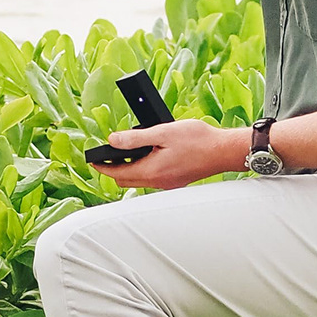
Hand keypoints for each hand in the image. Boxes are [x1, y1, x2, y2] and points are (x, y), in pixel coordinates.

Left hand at [96, 118, 248, 190]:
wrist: (223, 150)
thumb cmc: (197, 140)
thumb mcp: (163, 133)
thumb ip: (135, 138)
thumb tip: (113, 140)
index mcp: (151, 171)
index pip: (117, 173)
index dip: (102, 166)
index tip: (92, 160)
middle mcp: (158, 182)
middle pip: (126, 180)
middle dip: (113, 170)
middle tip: (105, 157)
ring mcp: (168, 183)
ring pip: (140, 180)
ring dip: (129, 170)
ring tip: (125, 154)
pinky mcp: (176, 180)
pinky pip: (153, 179)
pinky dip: (144, 169)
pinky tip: (149, 156)